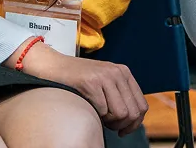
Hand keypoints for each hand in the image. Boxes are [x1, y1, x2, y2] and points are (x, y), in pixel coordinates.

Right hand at [16, 42, 147, 135]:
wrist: (53, 65)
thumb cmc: (78, 79)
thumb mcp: (105, 83)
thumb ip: (119, 95)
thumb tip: (131, 120)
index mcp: (124, 73)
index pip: (142, 105)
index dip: (135, 123)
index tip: (122, 130)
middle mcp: (118, 73)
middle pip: (133, 112)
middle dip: (122, 125)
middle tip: (110, 127)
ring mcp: (105, 77)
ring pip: (121, 113)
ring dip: (110, 122)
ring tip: (100, 118)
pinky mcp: (91, 83)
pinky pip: (103, 111)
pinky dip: (97, 116)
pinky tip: (90, 110)